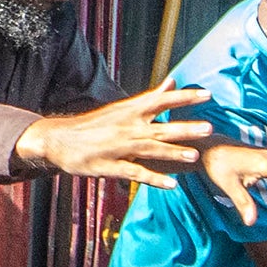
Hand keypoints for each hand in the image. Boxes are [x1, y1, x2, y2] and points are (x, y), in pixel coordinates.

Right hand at [19, 81, 218, 190]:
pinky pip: (135, 172)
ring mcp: (118, 147)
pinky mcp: (109, 166)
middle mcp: (127, 127)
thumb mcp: (122, 108)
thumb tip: (173, 81)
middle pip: (160, 127)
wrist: (59, 138)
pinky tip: (171, 184)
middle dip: (184, 128)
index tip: (207, 95)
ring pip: (149, 150)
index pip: (161, 101)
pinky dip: (153, 178)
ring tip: (194, 156)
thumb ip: (152, 97)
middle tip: (208, 128)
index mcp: (130, 111)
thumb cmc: (94, 124)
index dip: (184, 98)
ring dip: (172, 153)